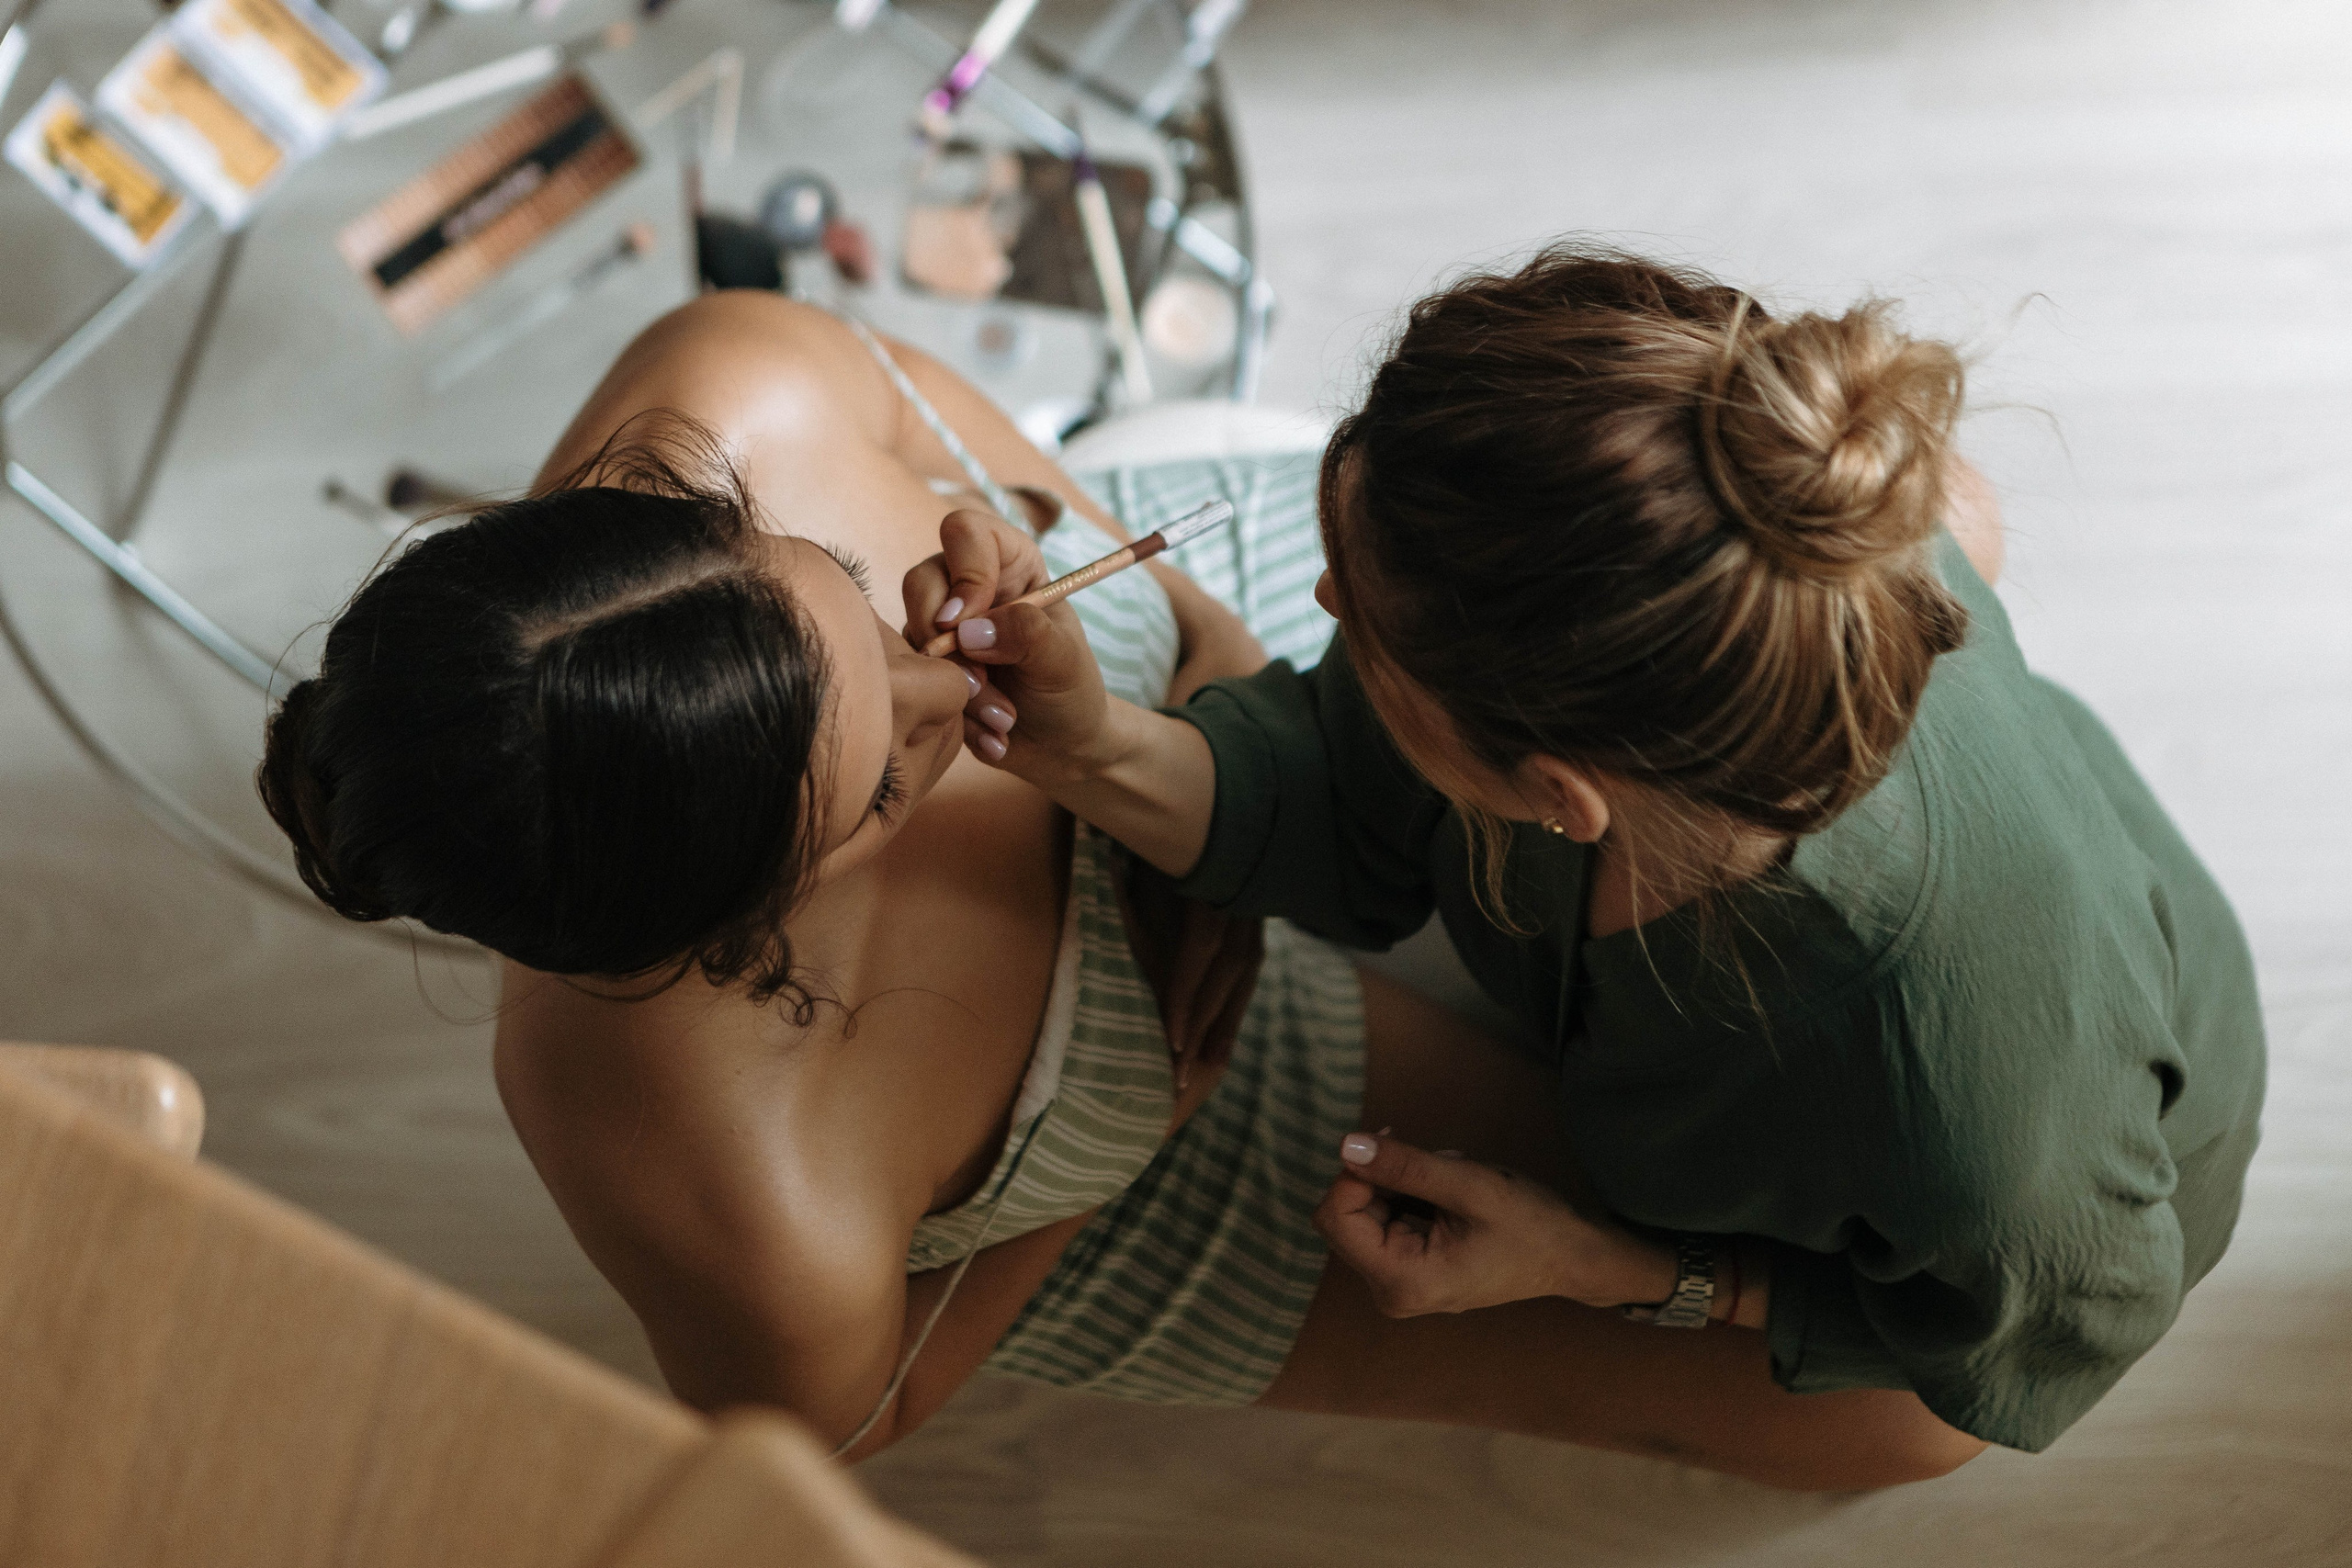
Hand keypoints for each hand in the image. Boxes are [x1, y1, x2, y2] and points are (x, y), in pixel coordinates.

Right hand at [901, 508, 1118, 780]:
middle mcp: (968, 587)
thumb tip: (968, 631)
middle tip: (982, 681)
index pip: (965, 532)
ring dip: (959, 690)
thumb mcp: (1064, 661)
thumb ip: (1027, 634)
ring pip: (917, 641)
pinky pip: (916, 683)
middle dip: (946, 643)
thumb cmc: (1072, 691)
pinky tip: (991, 735)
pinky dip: (955, 716)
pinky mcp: (929, 669)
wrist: (1062, 746)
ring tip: (1004, 719)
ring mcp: (943, 629)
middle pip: (921, 582)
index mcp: (1009, 563)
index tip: (967, 622)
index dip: (962, 573)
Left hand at [1313, 1132, 1675, 1316]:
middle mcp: (1391, 1291)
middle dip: (1382, 1176)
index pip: (1335, 1216)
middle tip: (1431, 1159)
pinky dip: (1409, 1195)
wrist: (1572, 1257)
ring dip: (1400, 1183)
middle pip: (1346, 1215)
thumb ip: (1404, 1167)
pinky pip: (1386, 1220)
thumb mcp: (1469, 1185)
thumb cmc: (1530, 1226)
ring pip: (1366, 1212)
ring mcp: (1399, 1284)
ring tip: (1451, 1182)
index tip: (1393, 1144)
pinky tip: (1448, 1194)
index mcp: (1401, 1282)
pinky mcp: (1408, 1271)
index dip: (1355, 1173)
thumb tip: (1346, 1145)